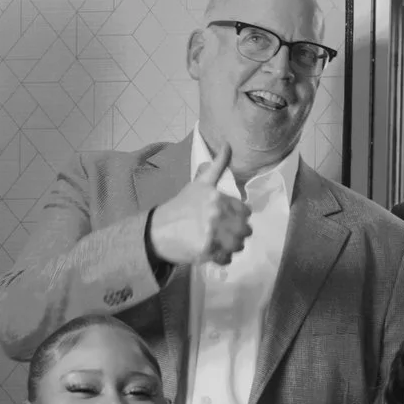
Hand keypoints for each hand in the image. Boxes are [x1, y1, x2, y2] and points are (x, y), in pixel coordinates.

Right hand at [148, 141, 251, 266]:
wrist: (157, 230)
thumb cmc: (181, 206)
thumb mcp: (200, 184)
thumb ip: (217, 166)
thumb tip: (229, 144)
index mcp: (218, 197)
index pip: (246, 211)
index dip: (238, 215)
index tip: (227, 217)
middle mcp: (217, 215)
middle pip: (245, 230)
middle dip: (237, 231)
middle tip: (223, 231)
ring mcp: (212, 234)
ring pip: (239, 245)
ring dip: (231, 246)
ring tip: (219, 242)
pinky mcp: (207, 251)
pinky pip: (227, 259)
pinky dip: (222, 258)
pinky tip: (213, 251)